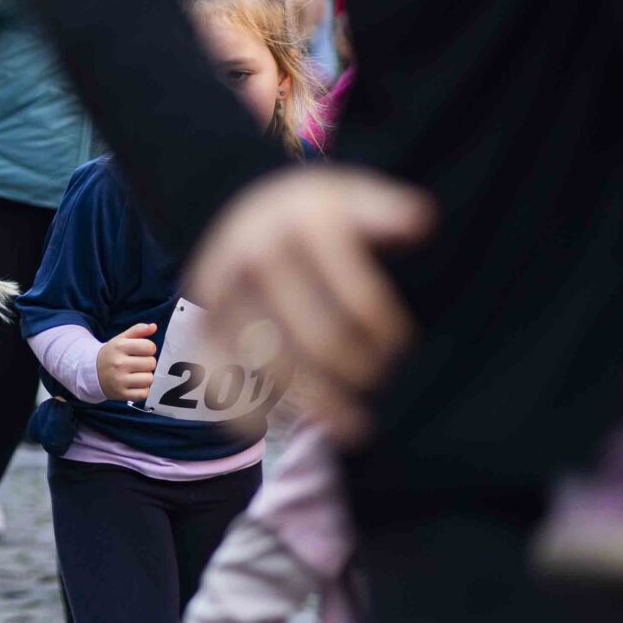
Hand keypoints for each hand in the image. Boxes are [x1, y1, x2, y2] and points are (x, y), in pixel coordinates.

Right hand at [96, 321, 159, 401]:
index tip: (141, 351)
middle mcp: (119, 363)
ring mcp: (119, 380)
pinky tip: (134, 385)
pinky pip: (144, 393)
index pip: (149, 347)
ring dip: (146, 377)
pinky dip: (142, 390)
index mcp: (119, 347)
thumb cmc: (112, 354)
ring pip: (149, 379)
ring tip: (136, 374)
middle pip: (151, 363)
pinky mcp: (121, 394)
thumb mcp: (121, 339)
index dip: (149, 348)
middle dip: (147, 363)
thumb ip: (137, 330)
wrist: (91, 372)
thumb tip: (154, 326)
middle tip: (138, 363)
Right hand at [183, 167, 434, 442]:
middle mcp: (254, 259)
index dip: (387, 335)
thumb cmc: (309, 215)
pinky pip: (217, 378)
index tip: (398, 344)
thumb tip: (421, 222)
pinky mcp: (202, 325)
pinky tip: (282, 424)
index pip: (359, 301)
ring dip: (320, 404)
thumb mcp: (348, 196)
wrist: (240, 210)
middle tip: (376, 376)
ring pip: (275, 368)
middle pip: (321, 340)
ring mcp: (222, 296)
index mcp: (299, 227)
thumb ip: (385, 211)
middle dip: (361, 370)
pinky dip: (246, 411)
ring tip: (354, 426)